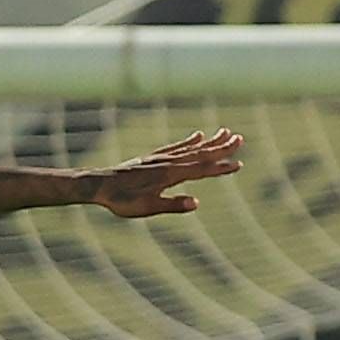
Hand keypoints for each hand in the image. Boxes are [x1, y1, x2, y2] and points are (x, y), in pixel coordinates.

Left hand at [90, 130, 244, 217]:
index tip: (238, 164)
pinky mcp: (153, 157)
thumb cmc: (121, 200)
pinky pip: (176, 146)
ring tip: (226, 131)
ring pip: (191, 147)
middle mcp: (168, 162)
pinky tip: (198, 135)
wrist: (98, 184)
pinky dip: (189, 141)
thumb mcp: (147, 207)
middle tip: (241, 138)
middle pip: (200, 153)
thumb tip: (197, 203)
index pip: (201, 170)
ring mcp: (161, 158)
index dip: (221, 168)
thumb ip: (172, 205)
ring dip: (210, 141)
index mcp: (170, 175)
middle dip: (221, 147)